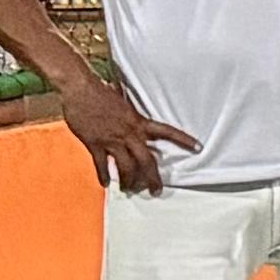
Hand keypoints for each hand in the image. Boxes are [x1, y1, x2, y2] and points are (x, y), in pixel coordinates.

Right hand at [61, 80, 200, 196]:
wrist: (80, 89)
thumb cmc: (102, 92)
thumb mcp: (125, 103)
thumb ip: (132, 115)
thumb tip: (137, 119)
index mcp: (139, 121)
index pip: (167, 131)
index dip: (183, 140)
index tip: (198, 147)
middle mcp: (129, 133)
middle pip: (147, 160)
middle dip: (153, 178)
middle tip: (156, 191)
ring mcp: (111, 139)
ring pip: (126, 166)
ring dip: (128, 181)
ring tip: (129, 190)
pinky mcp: (94, 143)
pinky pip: (101, 164)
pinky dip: (103, 175)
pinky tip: (106, 184)